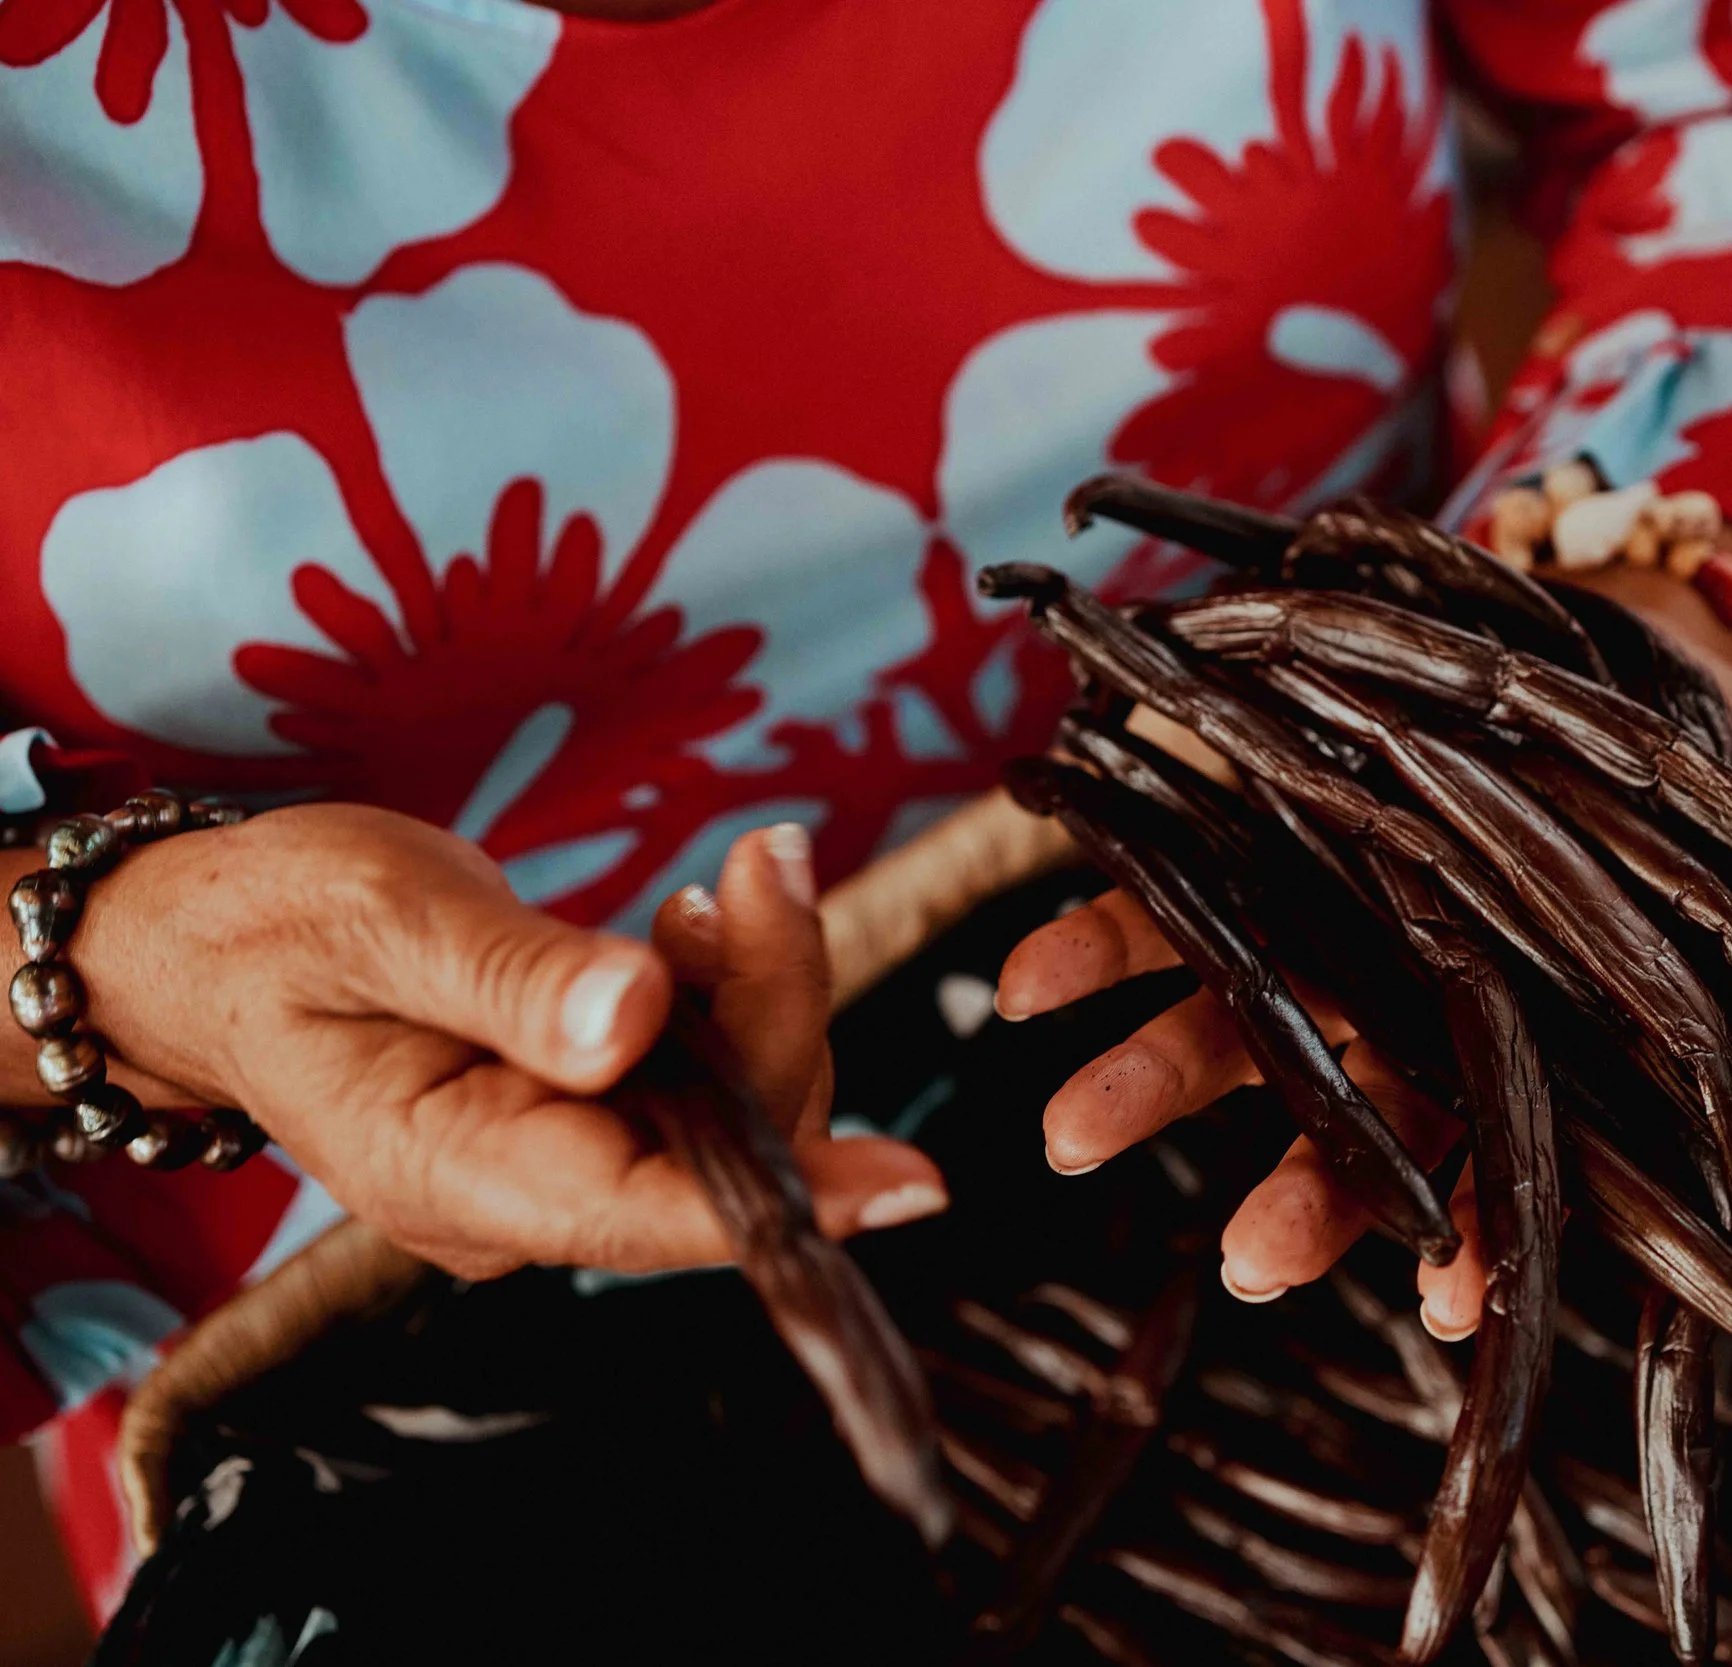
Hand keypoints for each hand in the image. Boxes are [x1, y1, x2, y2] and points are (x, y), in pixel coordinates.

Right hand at [3, 807, 942, 1277]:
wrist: (215, 946)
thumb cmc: (275, 926)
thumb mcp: (380, 918)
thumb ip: (512, 976)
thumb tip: (636, 1023)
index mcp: (456, 1174)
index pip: (646, 1210)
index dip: (786, 1200)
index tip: (910, 1181)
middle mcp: (525, 1196)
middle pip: (720, 1141)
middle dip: (775, 1001)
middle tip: (764, 859)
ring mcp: (563, 1160)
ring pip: (733, 1103)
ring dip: (760, 986)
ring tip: (734, 875)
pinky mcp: (590, 1116)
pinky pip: (704, 1075)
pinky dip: (730, 991)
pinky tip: (699, 920)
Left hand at [993, 571, 1731, 1336]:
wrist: (1533, 603)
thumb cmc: (1650, 713)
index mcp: (1532, 996)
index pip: (1516, 1131)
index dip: (1488, 1219)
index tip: (1451, 1298)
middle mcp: (1410, 980)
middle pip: (1358, 1106)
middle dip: (1299, 1187)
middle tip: (1241, 1256)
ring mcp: (1314, 917)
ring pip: (1234, 1025)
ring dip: (1149, 1081)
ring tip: (1067, 1125)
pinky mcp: (1237, 835)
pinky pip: (1154, 900)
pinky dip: (1088, 939)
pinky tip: (1021, 983)